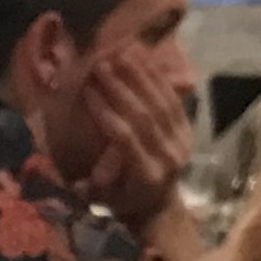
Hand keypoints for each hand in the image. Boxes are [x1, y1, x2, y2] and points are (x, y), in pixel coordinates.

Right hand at [83, 42, 195, 228]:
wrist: (161, 206)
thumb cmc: (123, 201)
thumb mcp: (104, 200)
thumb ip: (91, 186)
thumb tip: (72, 175)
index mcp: (146, 174)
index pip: (124, 136)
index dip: (105, 111)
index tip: (87, 89)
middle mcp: (168, 156)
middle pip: (144, 115)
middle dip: (121, 87)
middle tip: (101, 65)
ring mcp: (182, 140)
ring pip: (161, 102)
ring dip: (140, 76)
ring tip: (120, 54)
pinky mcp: (188, 129)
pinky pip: (173, 99)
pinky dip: (158, 78)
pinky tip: (143, 60)